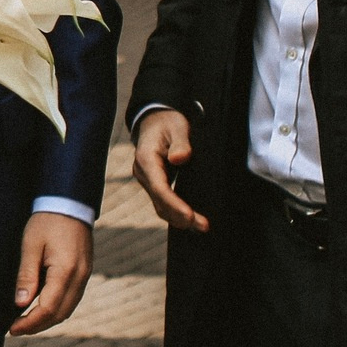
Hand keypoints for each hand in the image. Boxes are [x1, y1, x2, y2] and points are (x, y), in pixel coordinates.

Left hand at [7, 212, 91, 334]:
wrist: (69, 203)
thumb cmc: (47, 221)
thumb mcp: (31, 245)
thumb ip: (27, 276)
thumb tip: (20, 304)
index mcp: (66, 271)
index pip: (48, 309)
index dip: (30, 323)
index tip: (12, 329)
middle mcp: (80, 277)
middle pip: (60, 314)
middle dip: (38, 326)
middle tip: (16, 329)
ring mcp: (85, 276)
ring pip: (68, 309)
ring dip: (48, 319)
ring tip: (26, 322)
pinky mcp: (84, 272)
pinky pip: (72, 299)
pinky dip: (57, 308)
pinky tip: (40, 307)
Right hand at [131, 108, 208, 231]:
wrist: (154, 120)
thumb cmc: (168, 122)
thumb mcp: (177, 126)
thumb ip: (180, 143)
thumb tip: (179, 159)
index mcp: (146, 159)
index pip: (159, 188)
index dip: (174, 204)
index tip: (190, 216)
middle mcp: (143, 173)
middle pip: (160, 202)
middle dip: (180, 217)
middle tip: (204, 226)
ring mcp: (147, 181)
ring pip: (160, 206)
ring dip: (179, 219)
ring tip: (201, 226)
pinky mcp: (155, 184)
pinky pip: (163, 203)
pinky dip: (176, 213)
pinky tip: (191, 220)